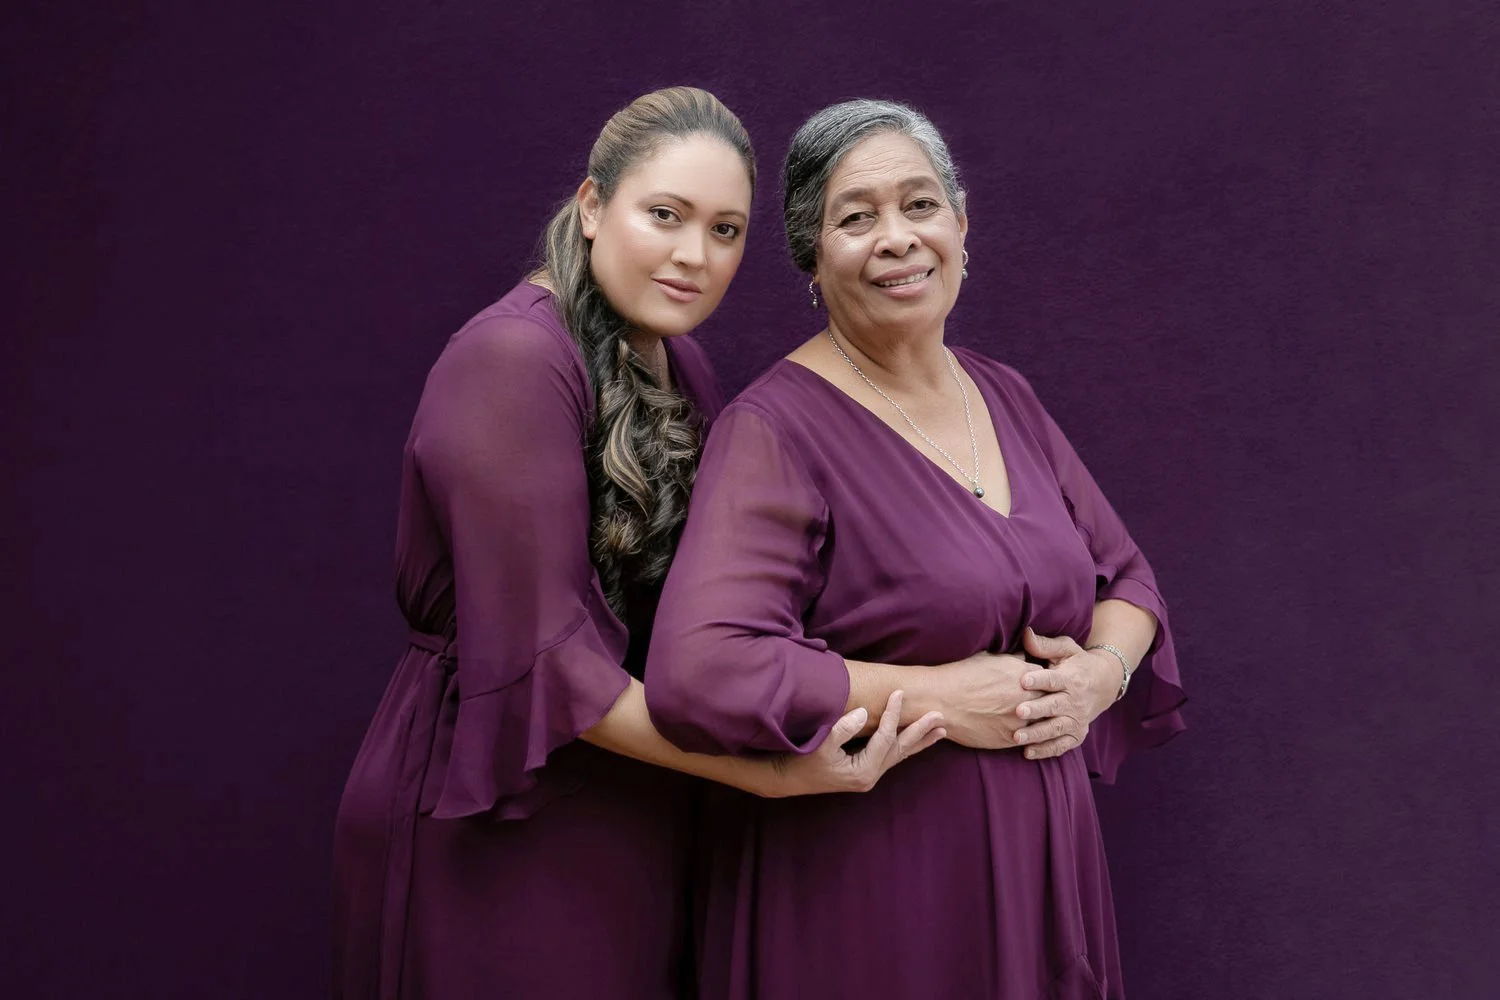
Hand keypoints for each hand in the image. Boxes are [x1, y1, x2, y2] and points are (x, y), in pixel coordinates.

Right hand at [766, 691, 945, 796]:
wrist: (786, 779)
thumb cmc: (801, 760)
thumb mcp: (821, 744)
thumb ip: (843, 728)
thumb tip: (863, 713)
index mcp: (863, 770)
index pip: (885, 737)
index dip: (893, 714)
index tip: (900, 692)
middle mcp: (870, 776)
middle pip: (900, 749)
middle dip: (920, 732)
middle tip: (940, 717)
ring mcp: (867, 776)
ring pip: (898, 754)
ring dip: (918, 741)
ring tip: (940, 732)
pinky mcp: (863, 772)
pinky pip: (890, 756)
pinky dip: (904, 746)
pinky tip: (914, 741)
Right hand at [929, 651, 1043, 749]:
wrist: (940, 700)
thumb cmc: (962, 675)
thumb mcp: (989, 658)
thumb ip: (1013, 660)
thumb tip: (1025, 657)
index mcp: (1023, 675)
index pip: (1049, 679)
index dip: (1044, 683)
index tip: (1039, 686)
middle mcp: (1025, 697)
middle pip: (1049, 701)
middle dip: (1044, 701)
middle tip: (1040, 703)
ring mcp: (1018, 721)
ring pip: (1040, 723)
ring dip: (1036, 721)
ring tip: (1029, 719)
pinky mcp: (1008, 739)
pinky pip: (1026, 738)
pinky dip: (1023, 735)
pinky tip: (1017, 731)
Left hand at [1012, 628, 1120, 760]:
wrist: (1104, 683)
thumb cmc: (1077, 663)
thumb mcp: (1066, 649)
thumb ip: (1045, 645)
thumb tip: (1026, 633)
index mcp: (1071, 678)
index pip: (1054, 680)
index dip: (1039, 679)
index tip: (1023, 680)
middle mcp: (1075, 701)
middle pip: (1054, 706)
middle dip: (1037, 710)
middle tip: (1018, 711)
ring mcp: (1077, 719)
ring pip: (1057, 728)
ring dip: (1037, 734)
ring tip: (1016, 737)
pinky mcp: (1077, 733)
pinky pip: (1062, 744)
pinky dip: (1046, 750)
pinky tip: (1028, 753)